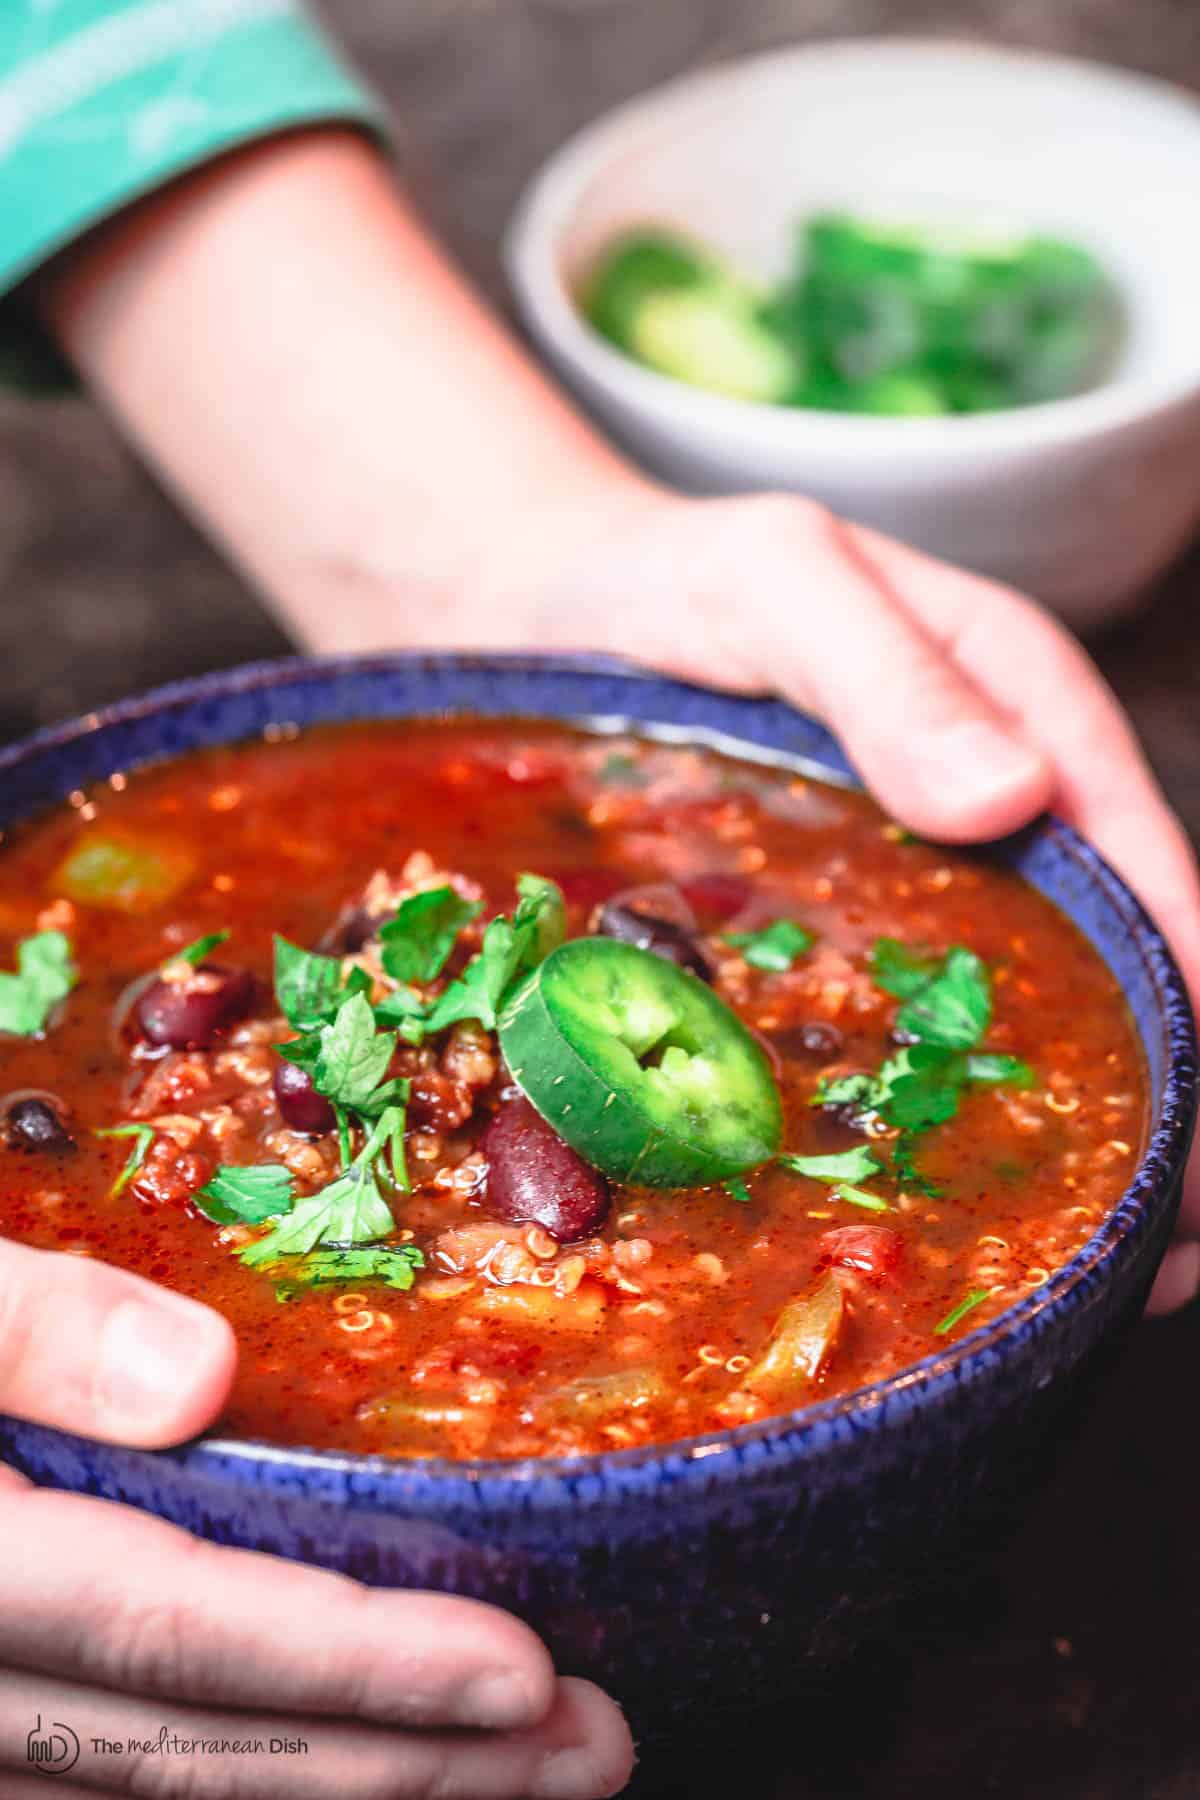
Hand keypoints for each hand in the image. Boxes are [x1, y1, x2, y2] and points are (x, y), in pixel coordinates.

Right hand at [0, 1240, 634, 1797]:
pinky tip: (345, 1768)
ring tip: (521, 1778)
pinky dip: (239, 1787)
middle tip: (589, 1749)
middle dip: (399, 1767)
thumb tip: (201, 1380)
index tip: (523, 1674)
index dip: (347, 1664)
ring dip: (347, 1797)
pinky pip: (100, 1788)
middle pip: (188, 1758)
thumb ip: (15, 1324)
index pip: (166, 1635)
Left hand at [492, 486, 1199, 1314]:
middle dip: (1154, 1094)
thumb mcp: (779, 582)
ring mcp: (915, 875)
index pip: (1139, 860)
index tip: (1198, 1122)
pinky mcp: (836, 928)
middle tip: (1163, 1248)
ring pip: (1024, 1009)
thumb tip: (1012, 797)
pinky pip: (909, 1027)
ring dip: (1068, 1131)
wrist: (537, 614)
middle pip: (1109, 956)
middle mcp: (990, 801)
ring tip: (1095, 1275)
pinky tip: (937, 1209)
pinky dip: (941, 1114)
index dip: (1185, 990)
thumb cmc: (662, 580)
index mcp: (1015, 706)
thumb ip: (886, 673)